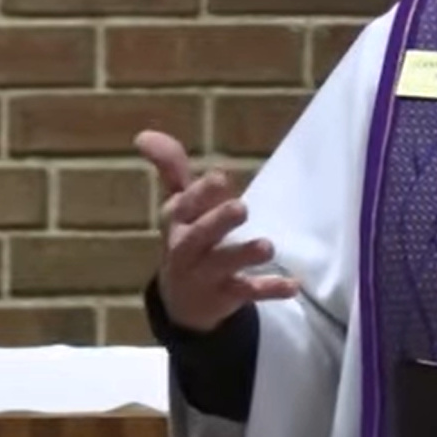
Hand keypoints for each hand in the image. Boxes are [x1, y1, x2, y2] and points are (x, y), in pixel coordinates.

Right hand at [135, 130, 297, 332]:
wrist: (181, 302)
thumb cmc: (186, 237)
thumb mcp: (179, 204)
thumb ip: (170, 167)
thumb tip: (144, 134)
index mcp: (178, 221)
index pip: (184, 205)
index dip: (201, 193)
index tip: (221, 177)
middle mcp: (186, 248)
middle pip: (200, 234)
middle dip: (218, 220)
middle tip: (242, 207)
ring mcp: (206, 274)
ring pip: (223, 264)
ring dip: (244, 254)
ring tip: (268, 247)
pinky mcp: (226, 296)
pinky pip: (247, 292)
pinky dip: (270, 288)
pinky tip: (293, 285)